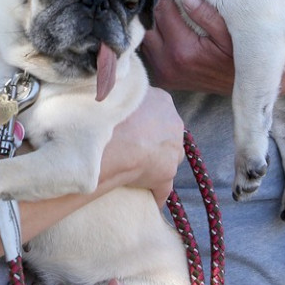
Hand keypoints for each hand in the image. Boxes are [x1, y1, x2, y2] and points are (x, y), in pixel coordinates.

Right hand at [99, 87, 183, 205]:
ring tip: (132, 167)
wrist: (113, 141)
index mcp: (163, 101)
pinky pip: (162, 189)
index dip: (141, 118)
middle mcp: (174, 124)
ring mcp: (173, 152)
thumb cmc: (110, 111)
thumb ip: (127, 90)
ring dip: (154, 163)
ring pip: (166, 158)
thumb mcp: (119, 87)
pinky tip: (143, 197)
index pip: (156, 109)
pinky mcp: (167, 177)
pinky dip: (153, 193)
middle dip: (151, 140)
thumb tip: (122, 90)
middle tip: (128, 145)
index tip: (127, 124)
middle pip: (164, 133)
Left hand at [141, 0, 234, 93]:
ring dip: (153, 24)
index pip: (162, 12)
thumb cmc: (234, 57)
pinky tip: (164, 32)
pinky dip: (153, 40)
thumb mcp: (228, 33)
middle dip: (156, 9)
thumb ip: (206, 14)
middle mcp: (167, 62)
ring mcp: (162, 72)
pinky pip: (148, 52)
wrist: (236, 84)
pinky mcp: (161, 78)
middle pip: (149, 24)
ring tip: (165, 13)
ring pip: (145, 38)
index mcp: (182, 49)